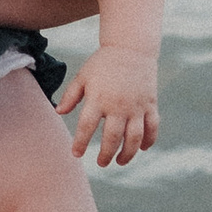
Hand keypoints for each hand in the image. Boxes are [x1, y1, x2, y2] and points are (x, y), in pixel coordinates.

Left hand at [55, 44, 159, 167]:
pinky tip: (142, 149)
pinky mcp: (150, 104)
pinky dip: (149, 141)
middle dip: (106, 155)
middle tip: (101, 163)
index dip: (80, 143)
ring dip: (128, 154)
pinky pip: (152, 128)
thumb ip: (71, 95)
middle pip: (112, 138)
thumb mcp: (83, 76)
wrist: (131, 48)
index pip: (86, 127)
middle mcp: (118, 105)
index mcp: (98, 98)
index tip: (76, 154)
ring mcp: (136, 106)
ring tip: (120, 162)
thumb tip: (59, 112)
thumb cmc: (103, 63)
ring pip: (134, 138)